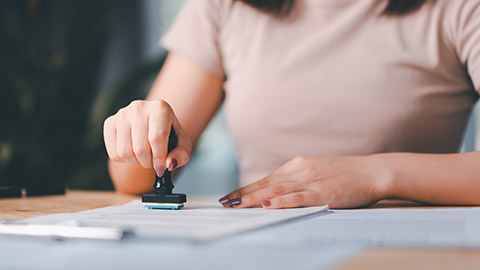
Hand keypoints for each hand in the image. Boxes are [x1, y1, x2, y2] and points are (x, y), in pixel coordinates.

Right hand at [103, 99, 191, 175]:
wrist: (152, 126)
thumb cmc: (169, 135)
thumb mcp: (183, 145)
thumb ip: (182, 155)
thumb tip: (169, 163)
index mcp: (160, 108)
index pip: (157, 138)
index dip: (159, 158)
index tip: (161, 169)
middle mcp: (139, 107)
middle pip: (140, 148)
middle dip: (148, 162)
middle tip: (154, 162)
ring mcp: (122, 114)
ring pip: (125, 152)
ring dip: (136, 162)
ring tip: (144, 157)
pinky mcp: (110, 123)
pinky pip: (114, 153)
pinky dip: (124, 160)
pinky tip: (133, 152)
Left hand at [219, 156, 385, 208]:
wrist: (370, 171)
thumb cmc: (343, 174)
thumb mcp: (314, 172)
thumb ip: (295, 181)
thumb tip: (273, 194)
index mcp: (297, 166)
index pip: (266, 179)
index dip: (246, 189)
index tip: (229, 197)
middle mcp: (300, 171)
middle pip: (266, 184)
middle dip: (243, 194)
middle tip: (225, 202)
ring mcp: (311, 181)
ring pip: (277, 190)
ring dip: (255, 198)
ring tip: (237, 205)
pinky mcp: (323, 192)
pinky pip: (298, 197)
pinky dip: (282, 202)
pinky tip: (268, 206)